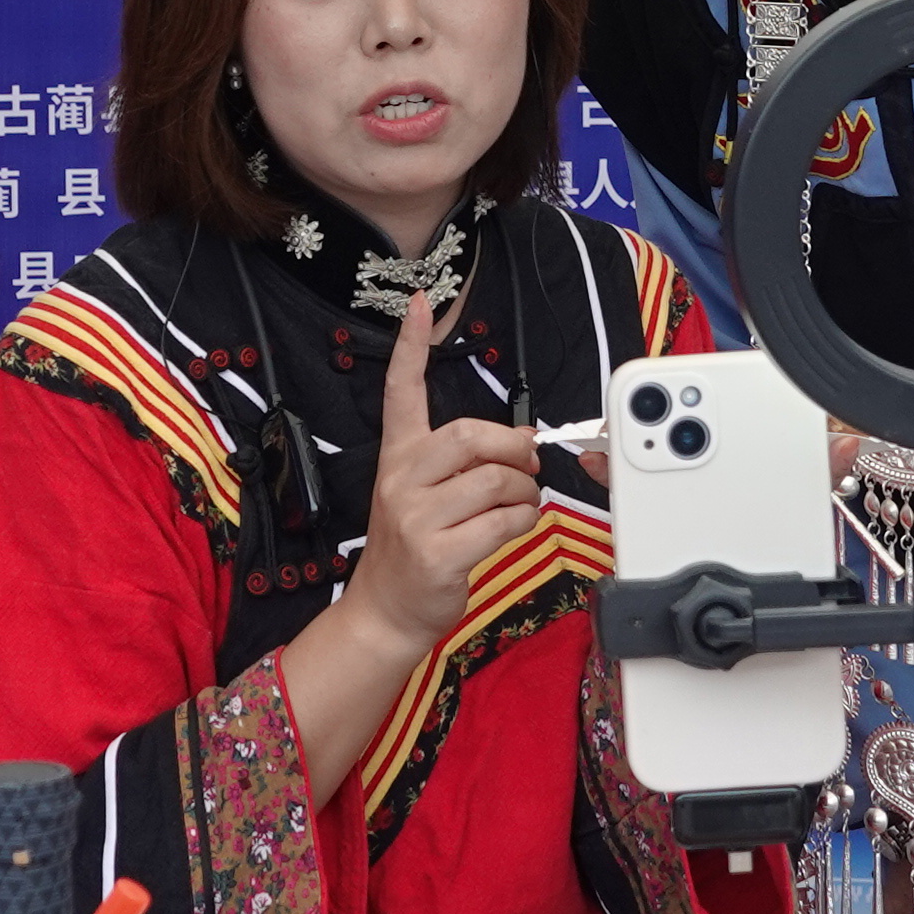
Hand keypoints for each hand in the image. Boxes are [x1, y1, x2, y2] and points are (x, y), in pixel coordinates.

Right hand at [345, 283, 542, 655]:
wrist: (385, 610)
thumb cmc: (415, 549)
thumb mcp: (420, 495)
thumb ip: (459, 464)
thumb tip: (519, 445)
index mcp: (398, 457)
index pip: (400, 391)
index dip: (411, 345)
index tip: (420, 303)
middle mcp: (401, 480)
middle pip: (469, 435)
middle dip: (514, 447)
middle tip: (528, 464)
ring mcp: (415, 518)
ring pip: (495, 480)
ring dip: (525, 492)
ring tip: (521, 505)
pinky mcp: (437, 553)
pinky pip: (503, 523)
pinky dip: (524, 523)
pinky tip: (515, 528)